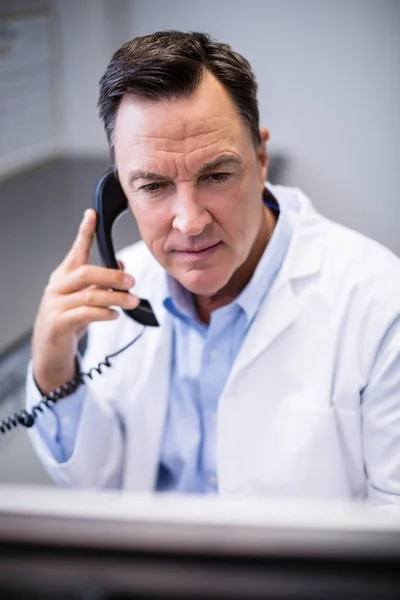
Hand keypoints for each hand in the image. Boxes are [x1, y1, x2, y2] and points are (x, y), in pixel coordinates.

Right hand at [32, 209, 138, 394]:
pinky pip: (85, 314)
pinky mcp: (58, 323)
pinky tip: (115, 315)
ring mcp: (55, 305)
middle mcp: (57, 287)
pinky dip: (104, 313)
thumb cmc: (70, 320)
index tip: (92, 214)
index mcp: (64, 276)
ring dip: (115, 297)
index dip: (84, 232)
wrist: (50, 350)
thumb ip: (101, 283)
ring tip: (133, 301)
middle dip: (112, 275)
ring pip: (89, 295)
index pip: (75, 250)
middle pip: (86, 272)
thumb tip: (122, 267)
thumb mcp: (85, 298)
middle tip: (132, 281)